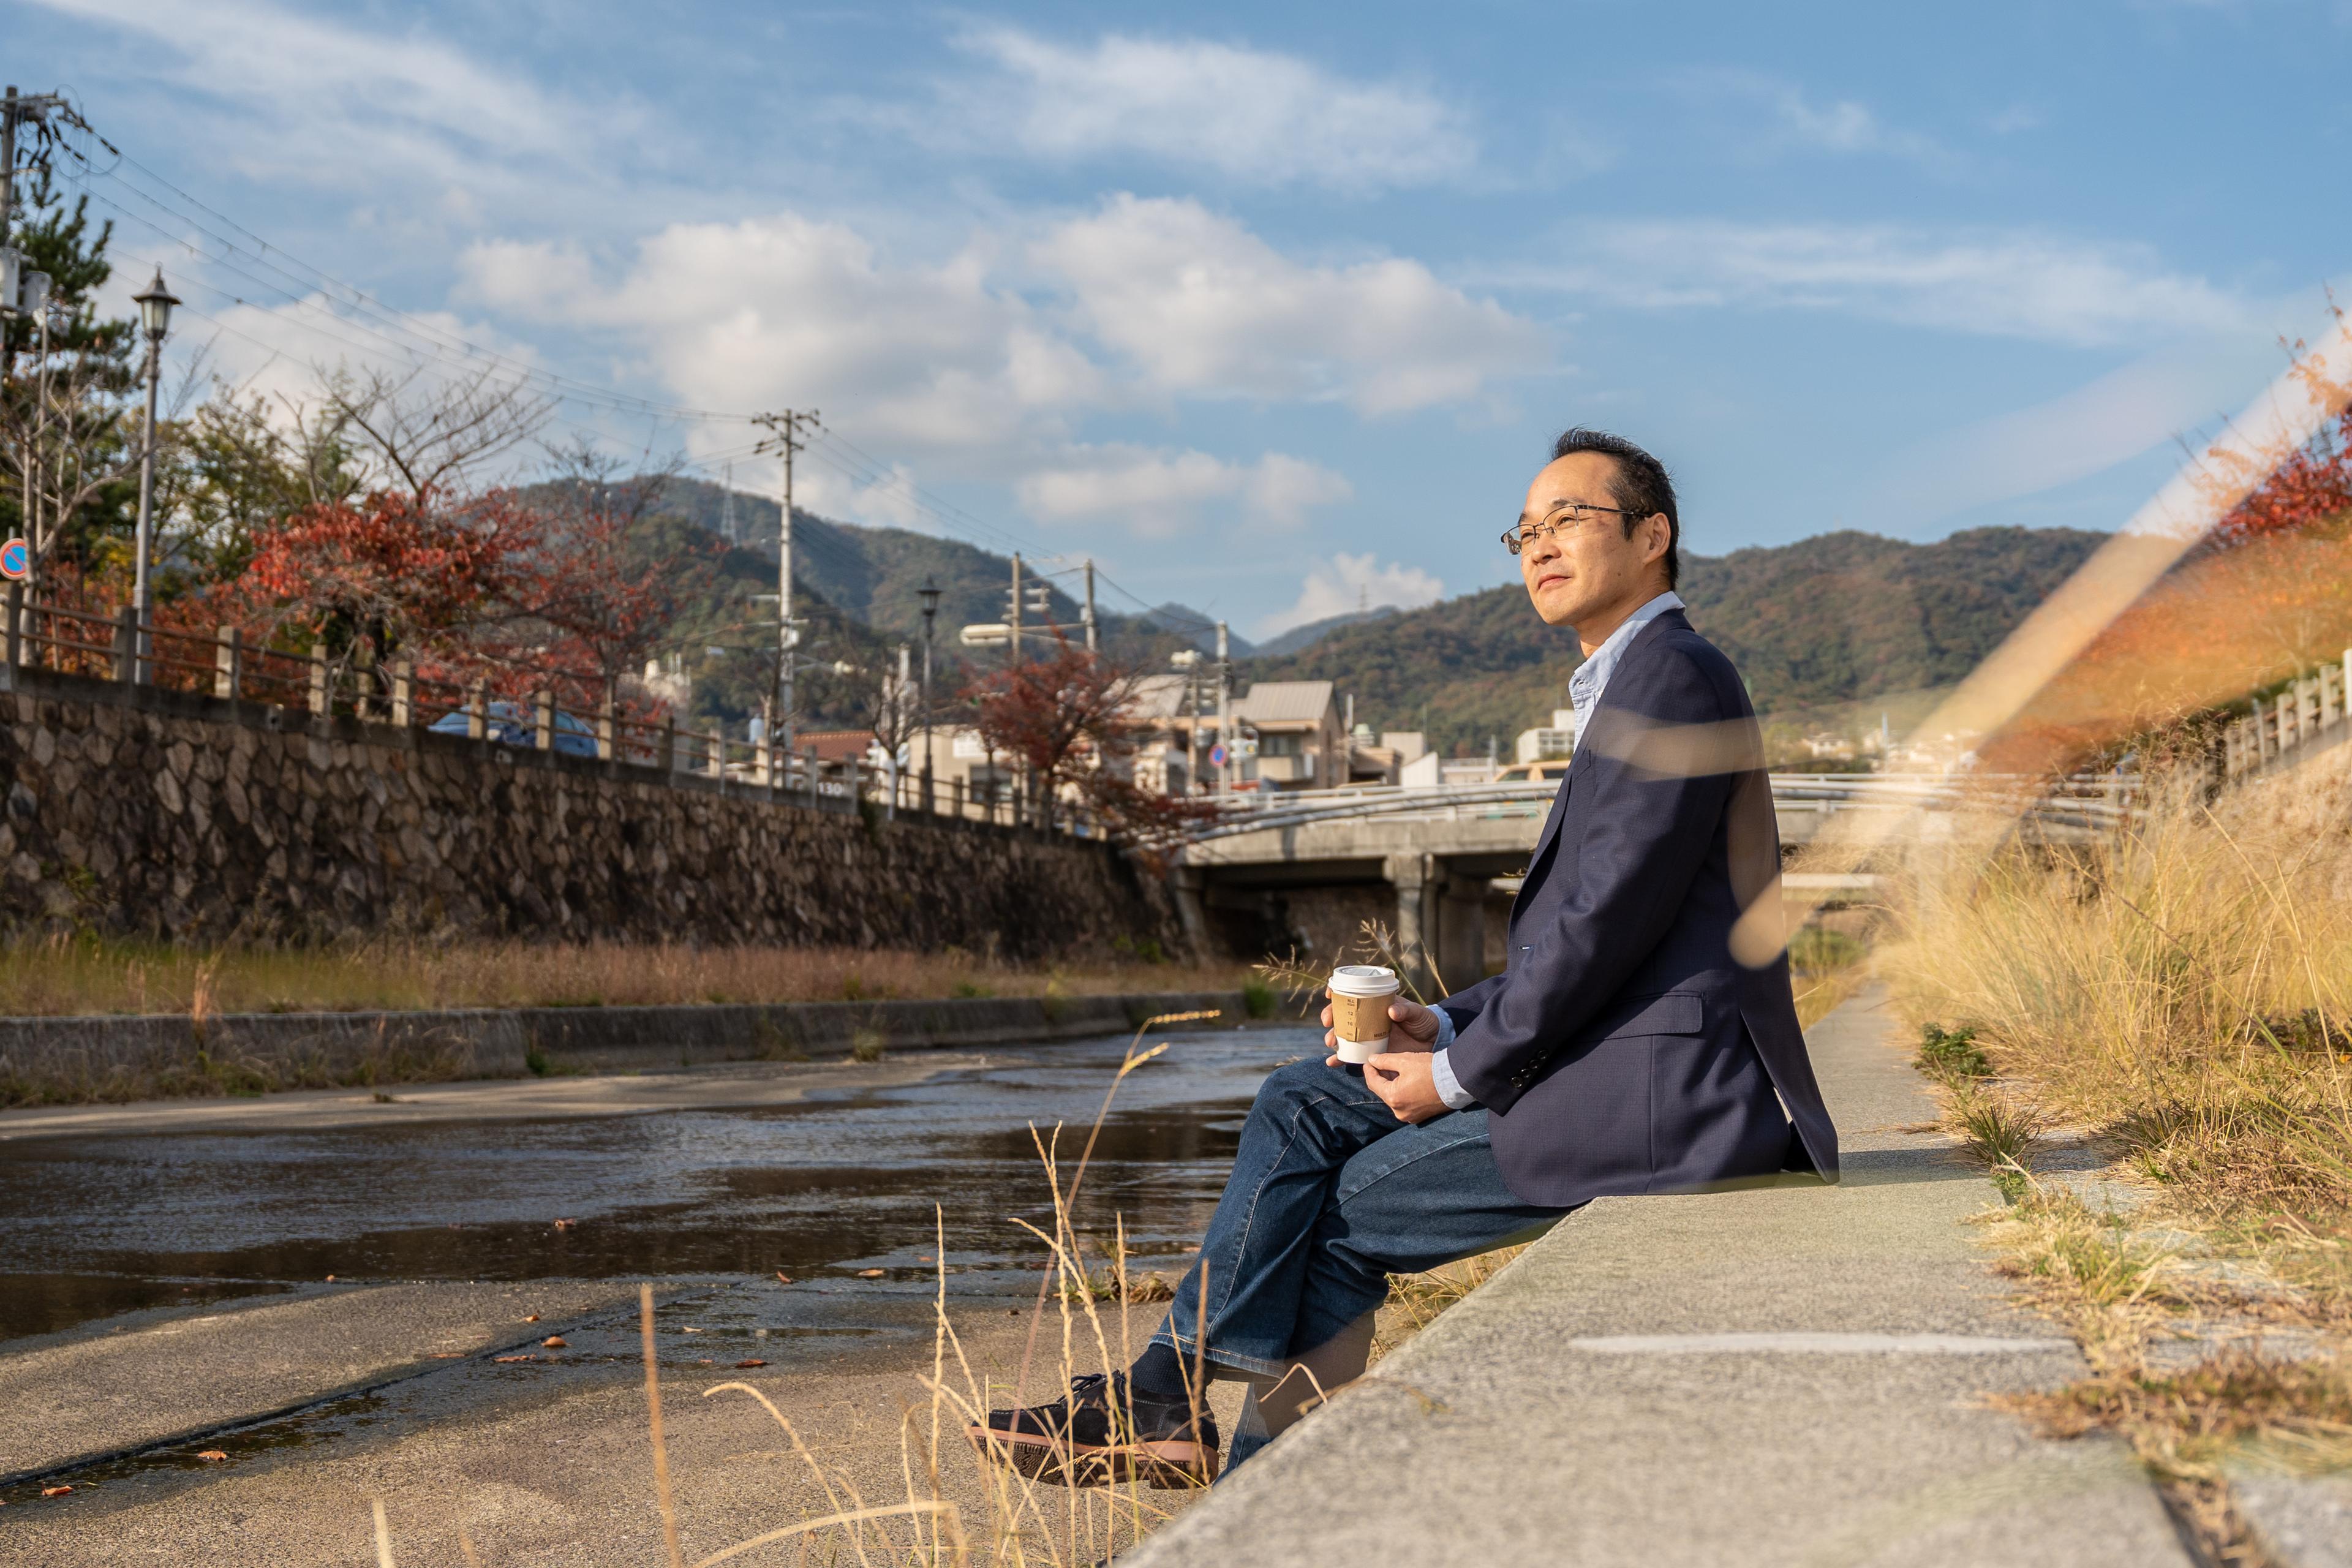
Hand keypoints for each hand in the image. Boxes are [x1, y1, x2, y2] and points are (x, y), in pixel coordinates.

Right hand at [1318, 995, 1439, 1062]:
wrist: (1433, 1041)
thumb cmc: (1424, 1021)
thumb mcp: (1416, 1012)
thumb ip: (1406, 1011)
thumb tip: (1392, 1011)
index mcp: (1377, 1006)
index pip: (1353, 996)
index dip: (1339, 995)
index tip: (1331, 996)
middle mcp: (1369, 1021)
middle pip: (1344, 1017)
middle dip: (1332, 1019)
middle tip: (1330, 1024)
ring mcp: (1369, 1037)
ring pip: (1345, 1037)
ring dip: (1334, 1039)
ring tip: (1331, 1043)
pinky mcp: (1372, 1053)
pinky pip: (1354, 1055)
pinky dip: (1342, 1059)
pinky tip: (1332, 1062)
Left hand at [1359, 1050, 1449, 1123]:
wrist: (1456, 1082)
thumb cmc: (1431, 1070)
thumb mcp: (1404, 1061)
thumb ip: (1385, 1061)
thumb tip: (1372, 1060)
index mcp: (1393, 1098)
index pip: (1373, 1083)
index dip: (1369, 1070)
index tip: (1368, 1062)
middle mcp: (1399, 1111)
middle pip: (1384, 1092)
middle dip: (1381, 1078)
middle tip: (1379, 1064)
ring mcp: (1410, 1116)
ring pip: (1394, 1098)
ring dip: (1392, 1085)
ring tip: (1393, 1071)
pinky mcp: (1420, 1116)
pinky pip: (1405, 1104)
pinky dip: (1403, 1093)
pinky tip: (1406, 1081)